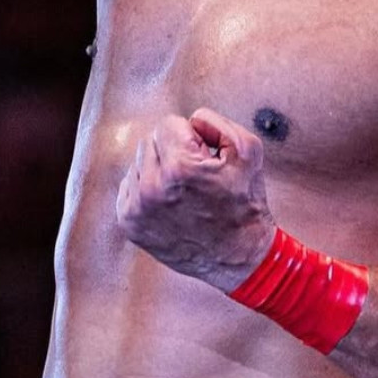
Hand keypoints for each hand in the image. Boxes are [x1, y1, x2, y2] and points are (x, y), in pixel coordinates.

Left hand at [116, 108, 275, 291]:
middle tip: (195, 176)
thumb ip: (215, 122)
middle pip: (150, 141)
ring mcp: (137, 208)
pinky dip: (147, 189)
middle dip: (172, 151)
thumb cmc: (245, 202)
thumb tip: (190, 121)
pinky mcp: (129, 223)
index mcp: (179, 167)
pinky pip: (129, 186)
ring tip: (184, 191)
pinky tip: (170, 202)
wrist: (239, 256)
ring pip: (139, 163)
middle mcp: (152, 188)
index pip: (167, 124)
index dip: (191, 137)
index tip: (204, 158)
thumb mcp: (248, 150)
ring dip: (159, 169)